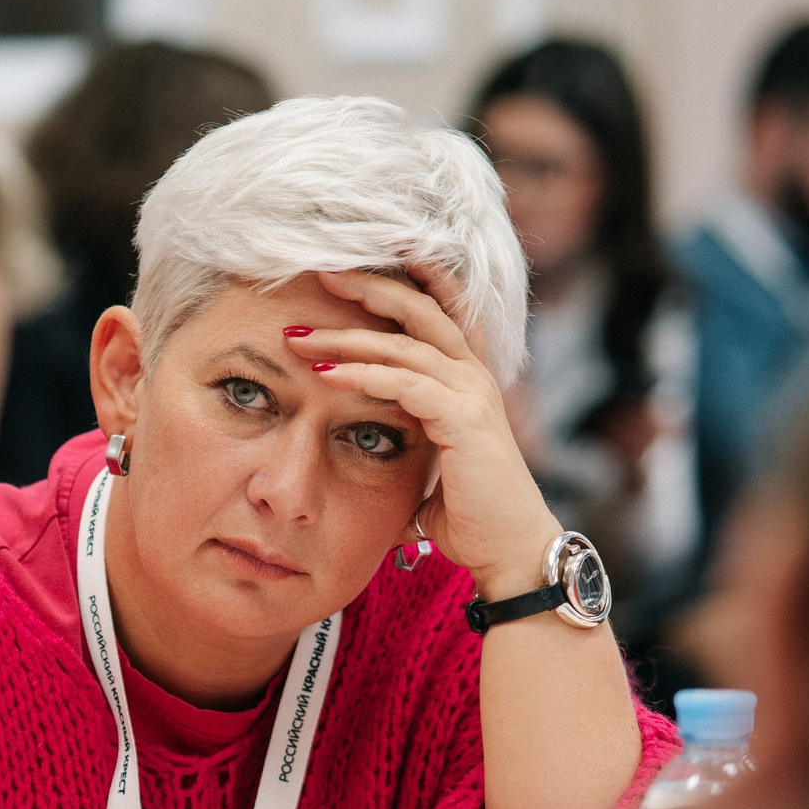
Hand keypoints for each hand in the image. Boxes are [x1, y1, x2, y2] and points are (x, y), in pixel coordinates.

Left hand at [285, 265, 562, 599]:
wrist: (509, 551)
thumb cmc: (470, 515)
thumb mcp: (429, 468)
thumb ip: (402, 446)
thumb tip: (364, 455)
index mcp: (468, 380)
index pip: (445, 309)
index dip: (415, 276)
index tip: (367, 257)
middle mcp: (474, 377)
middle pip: (421, 309)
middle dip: (370, 285)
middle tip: (319, 270)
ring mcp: (471, 394)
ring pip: (405, 343)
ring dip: (348, 335)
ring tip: (299, 335)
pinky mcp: (462, 419)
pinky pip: (404, 383)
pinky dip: (363, 374)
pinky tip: (325, 373)